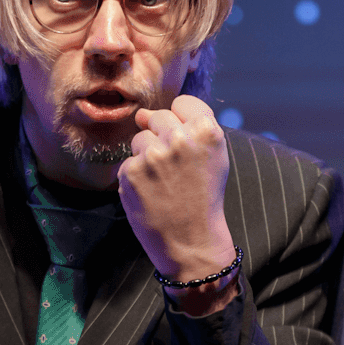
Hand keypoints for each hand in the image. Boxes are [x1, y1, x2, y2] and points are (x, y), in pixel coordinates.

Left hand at [119, 95, 238, 313]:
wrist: (192, 242)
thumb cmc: (203, 198)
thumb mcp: (215, 157)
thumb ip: (191, 127)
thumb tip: (144, 114)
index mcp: (207, 131)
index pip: (183, 102)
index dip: (181, 119)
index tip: (184, 140)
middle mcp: (180, 138)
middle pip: (158, 116)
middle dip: (161, 137)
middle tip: (173, 168)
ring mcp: (154, 155)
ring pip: (139, 139)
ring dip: (146, 157)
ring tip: (163, 183)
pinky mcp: (131, 172)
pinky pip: (128, 162)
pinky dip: (135, 178)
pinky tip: (151, 194)